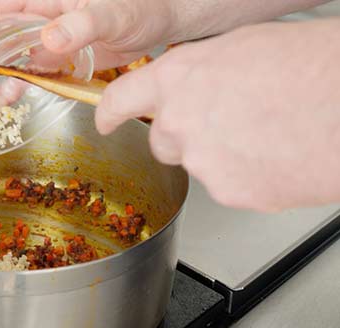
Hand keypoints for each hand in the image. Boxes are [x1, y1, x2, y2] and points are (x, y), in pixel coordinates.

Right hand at [0, 0, 175, 84]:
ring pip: (2, 54)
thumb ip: (83, 22)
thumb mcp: (115, 11)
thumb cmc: (144, 3)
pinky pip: (28, 73)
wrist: (165, 21)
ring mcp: (46, 38)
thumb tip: (50, 37)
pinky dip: (13, 89)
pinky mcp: (58, 58)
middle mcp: (39, 15)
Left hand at [95, 19, 339, 210]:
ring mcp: (203, 161)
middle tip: (227, 124)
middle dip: (184, 136)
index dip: (108, 112)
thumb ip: (201, 72)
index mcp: (179, 78)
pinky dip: (247, 177)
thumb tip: (194, 84)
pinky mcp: (230, 193)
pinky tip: (277, 155)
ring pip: (197, 164)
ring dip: (220, 155)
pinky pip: (227, 187)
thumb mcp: (242, 48)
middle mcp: (181, 122)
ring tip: (267, 133)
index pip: (121, 98)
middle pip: (161, 140)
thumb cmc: (311, 65)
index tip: (103, 121)